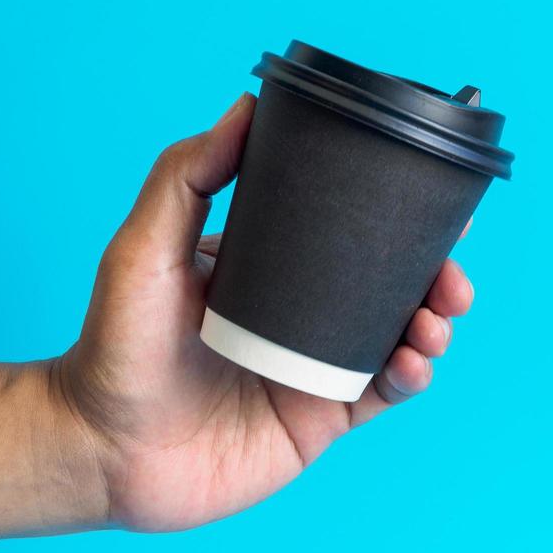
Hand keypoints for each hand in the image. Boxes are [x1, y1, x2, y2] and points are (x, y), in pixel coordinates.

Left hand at [54, 94, 474, 531]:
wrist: (100, 448)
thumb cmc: (113, 344)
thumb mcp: (145, 245)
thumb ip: (188, 173)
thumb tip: (246, 104)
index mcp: (273, 268)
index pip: (350, 233)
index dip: (402, 219)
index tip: (440, 204)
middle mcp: (302, 316)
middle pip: (392, 286)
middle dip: (438, 276)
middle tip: (452, 275)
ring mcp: (315, 368)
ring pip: (399, 338)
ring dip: (435, 324)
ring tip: (436, 320)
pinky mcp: (319, 420)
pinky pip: (381, 395)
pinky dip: (410, 377)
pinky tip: (413, 363)